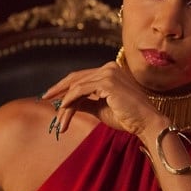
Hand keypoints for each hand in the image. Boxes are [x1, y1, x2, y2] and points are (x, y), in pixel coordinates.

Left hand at [41, 62, 159, 136]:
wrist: (147, 123)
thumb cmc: (127, 117)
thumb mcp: (101, 108)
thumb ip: (86, 102)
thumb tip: (68, 103)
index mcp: (109, 71)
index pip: (81, 77)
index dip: (65, 86)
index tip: (52, 96)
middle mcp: (109, 67)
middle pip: (76, 78)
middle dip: (59, 90)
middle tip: (44, 98)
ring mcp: (108, 73)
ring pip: (77, 87)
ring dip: (64, 104)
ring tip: (58, 121)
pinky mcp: (107, 82)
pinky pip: (80, 91)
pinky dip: (69, 101)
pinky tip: (63, 110)